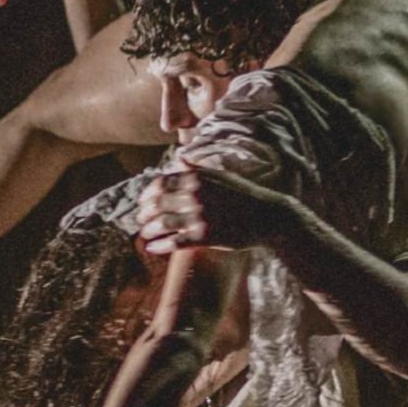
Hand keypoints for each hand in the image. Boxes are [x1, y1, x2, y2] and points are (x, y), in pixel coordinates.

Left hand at [136, 167, 295, 256]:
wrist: (267, 217)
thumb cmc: (243, 195)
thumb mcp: (220, 175)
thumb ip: (196, 169)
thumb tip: (178, 158)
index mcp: (197, 178)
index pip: (161, 183)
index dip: (147, 194)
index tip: (142, 202)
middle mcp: (196, 195)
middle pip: (157, 203)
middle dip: (144, 213)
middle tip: (140, 220)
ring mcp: (200, 216)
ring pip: (163, 223)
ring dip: (149, 230)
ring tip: (144, 234)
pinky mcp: (206, 237)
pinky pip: (175, 242)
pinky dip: (160, 245)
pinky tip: (152, 247)